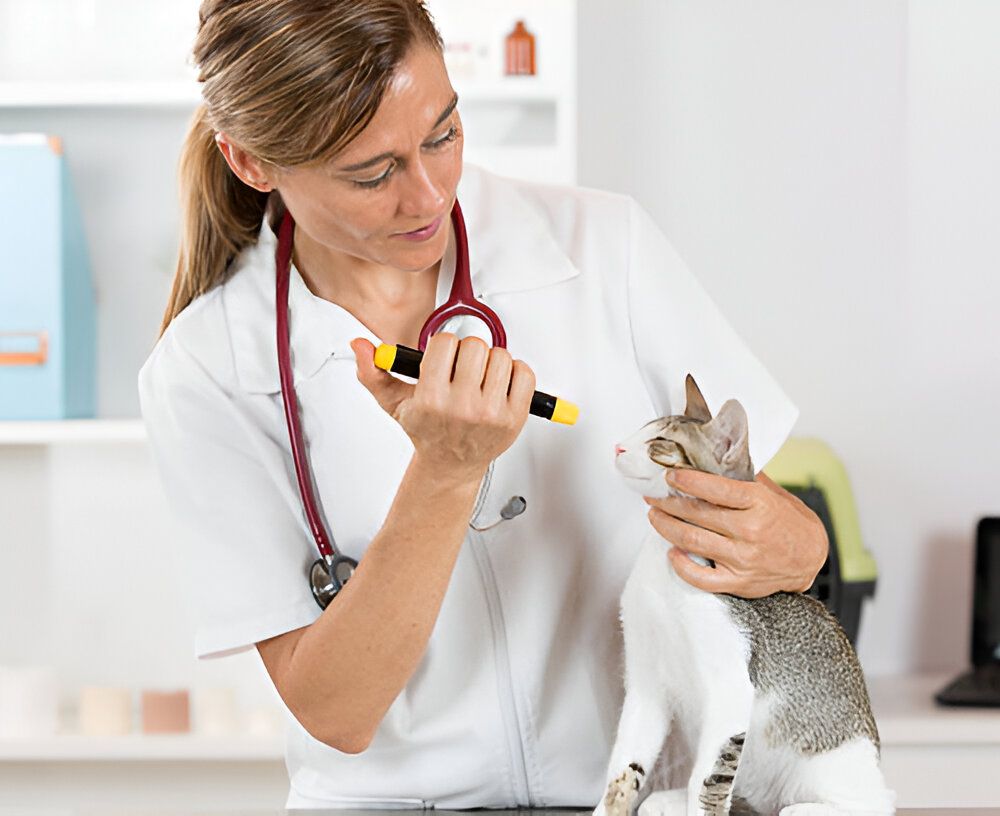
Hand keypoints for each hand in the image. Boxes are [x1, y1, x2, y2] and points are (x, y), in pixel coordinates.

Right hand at [350, 333, 535, 479]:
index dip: (443, 346)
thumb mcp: (393, 403)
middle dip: (467, 352)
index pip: (445, 342)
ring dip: (491, 362)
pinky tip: (499, 384)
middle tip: (461, 368)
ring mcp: (492, 414)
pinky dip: (515, 373)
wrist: (451, 463)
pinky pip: (525, 373)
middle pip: (475, 346)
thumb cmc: (427, 429)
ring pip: (501, 356)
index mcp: (432, 399)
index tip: (442, 359)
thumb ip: (372, 373)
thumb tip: (360, 345)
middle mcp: (463, 407)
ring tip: (479, 378)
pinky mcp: (515, 418)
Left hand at [643, 469, 827, 597]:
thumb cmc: (789, 521)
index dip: (687, 480)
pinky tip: (671, 552)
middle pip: (697, 514)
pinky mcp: (738, 582)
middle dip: (668, 502)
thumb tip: (710, 459)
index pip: (716, 489)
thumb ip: (743, 477)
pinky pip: (701, 578)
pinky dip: (681, 566)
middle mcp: (751, 531)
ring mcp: (743, 559)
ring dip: (666, 527)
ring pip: (692, 541)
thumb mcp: (772, 492)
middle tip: (653, 495)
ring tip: (654, 516)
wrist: (811, 558)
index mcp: (759, 504)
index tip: (669, 475)